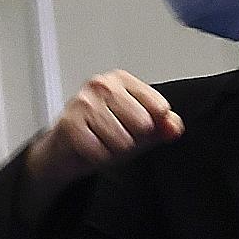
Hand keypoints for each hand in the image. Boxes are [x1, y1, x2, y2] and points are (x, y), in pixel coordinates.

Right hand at [26, 70, 182, 181]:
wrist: (64, 149)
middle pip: (143, 125)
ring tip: (102, 141)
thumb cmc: (101, 133)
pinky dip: (99, 157)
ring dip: (115, 150)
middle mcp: (102, 85)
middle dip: (133, 140)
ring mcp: (84, 102)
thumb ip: (163, 125)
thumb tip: (174, 127)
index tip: (139, 126)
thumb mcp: (138, 128)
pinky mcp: (70, 124)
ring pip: (123, 141)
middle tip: (116, 136)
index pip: (159, 107)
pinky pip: (101, 152)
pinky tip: (91, 148)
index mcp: (121, 80)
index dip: (154, 126)